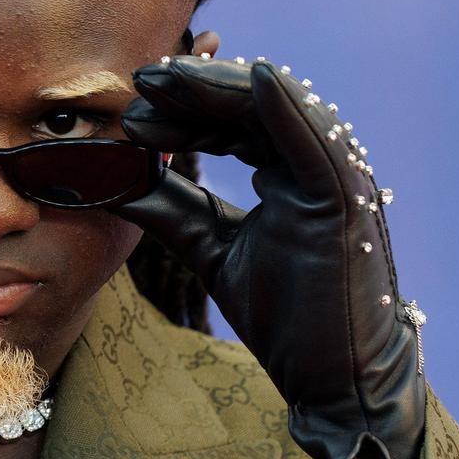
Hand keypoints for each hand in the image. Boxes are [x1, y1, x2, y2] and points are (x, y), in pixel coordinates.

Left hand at [113, 46, 426, 458]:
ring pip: (279, 109)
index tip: (132, 106)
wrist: (335, 380)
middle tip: (139, 80)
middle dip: (195, 88)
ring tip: (166, 80)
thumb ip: (170, 209)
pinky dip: (288, 106)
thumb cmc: (287, 319)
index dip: (185, 106)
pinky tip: (255, 77)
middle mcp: (317, 164)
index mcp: (290, 171)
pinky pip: (318, 139)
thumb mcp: (212, 249)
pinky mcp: (349, 197)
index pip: (236, 120)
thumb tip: (109, 178)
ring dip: (222, 88)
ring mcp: (337, 176)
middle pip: (253, 105)